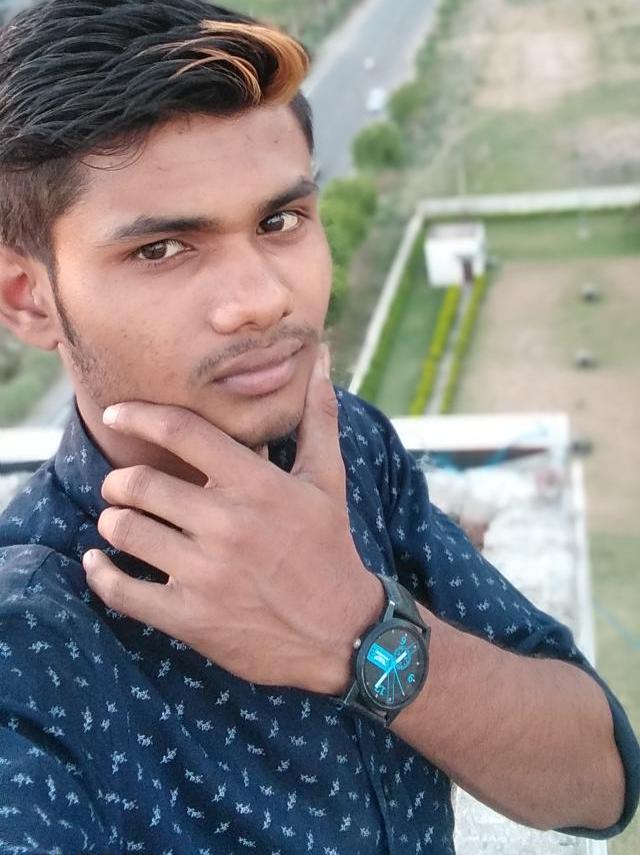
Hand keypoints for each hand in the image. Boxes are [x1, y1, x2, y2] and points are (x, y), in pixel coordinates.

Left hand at [82, 348, 383, 693]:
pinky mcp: (190, 618)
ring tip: (122, 521)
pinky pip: (121, 591)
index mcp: (258, 486)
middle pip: (140, 484)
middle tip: (123, 485)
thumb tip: (322, 360)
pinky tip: (99, 562)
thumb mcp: (328, 480)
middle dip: (120, 480)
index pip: (183, 433)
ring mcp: (206, 574)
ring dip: (114, 521)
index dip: (139, 416)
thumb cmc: (329, 546)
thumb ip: (318, 417)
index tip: (116, 413)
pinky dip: (100, 574)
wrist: (340, 632)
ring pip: (125, 531)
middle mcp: (228, 525)